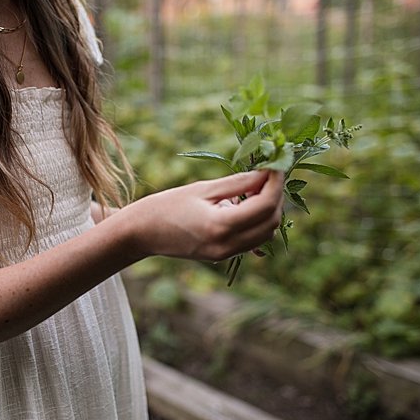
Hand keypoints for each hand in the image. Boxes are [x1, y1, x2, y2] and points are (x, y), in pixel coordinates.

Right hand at [111, 170, 283, 260]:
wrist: (142, 233)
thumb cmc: (167, 205)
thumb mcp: (204, 188)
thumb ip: (239, 182)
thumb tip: (267, 172)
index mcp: (221, 226)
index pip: (265, 205)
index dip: (276, 183)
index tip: (277, 164)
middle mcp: (228, 245)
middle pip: (271, 222)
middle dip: (276, 196)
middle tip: (267, 174)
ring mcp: (227, 254)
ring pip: (266, 234)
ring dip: (269, 210)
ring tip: (254, 188)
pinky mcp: (224, 256)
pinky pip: (253, 241)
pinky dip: (259, 223)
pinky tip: (246, 205)